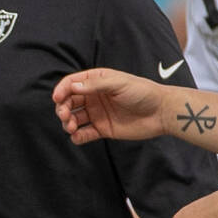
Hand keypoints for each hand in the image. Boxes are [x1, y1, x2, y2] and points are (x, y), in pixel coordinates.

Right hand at [53, 68, 168, 144]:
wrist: (161, 112)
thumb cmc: (142, 92)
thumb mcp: (119, 83)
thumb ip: (95, 85)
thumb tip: (72, 87)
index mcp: (96, 81)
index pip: (72, 84)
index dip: (61, 90)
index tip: (57, 98)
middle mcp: (94, 96)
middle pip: (69, 101)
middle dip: (63, 108)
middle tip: (64, 115)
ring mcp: (98, 113)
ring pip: (74, 117)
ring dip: (68, 122)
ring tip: (71, 127)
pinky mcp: (103, 129)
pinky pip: (85, 133)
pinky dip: (77, 136)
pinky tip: (76, 136)